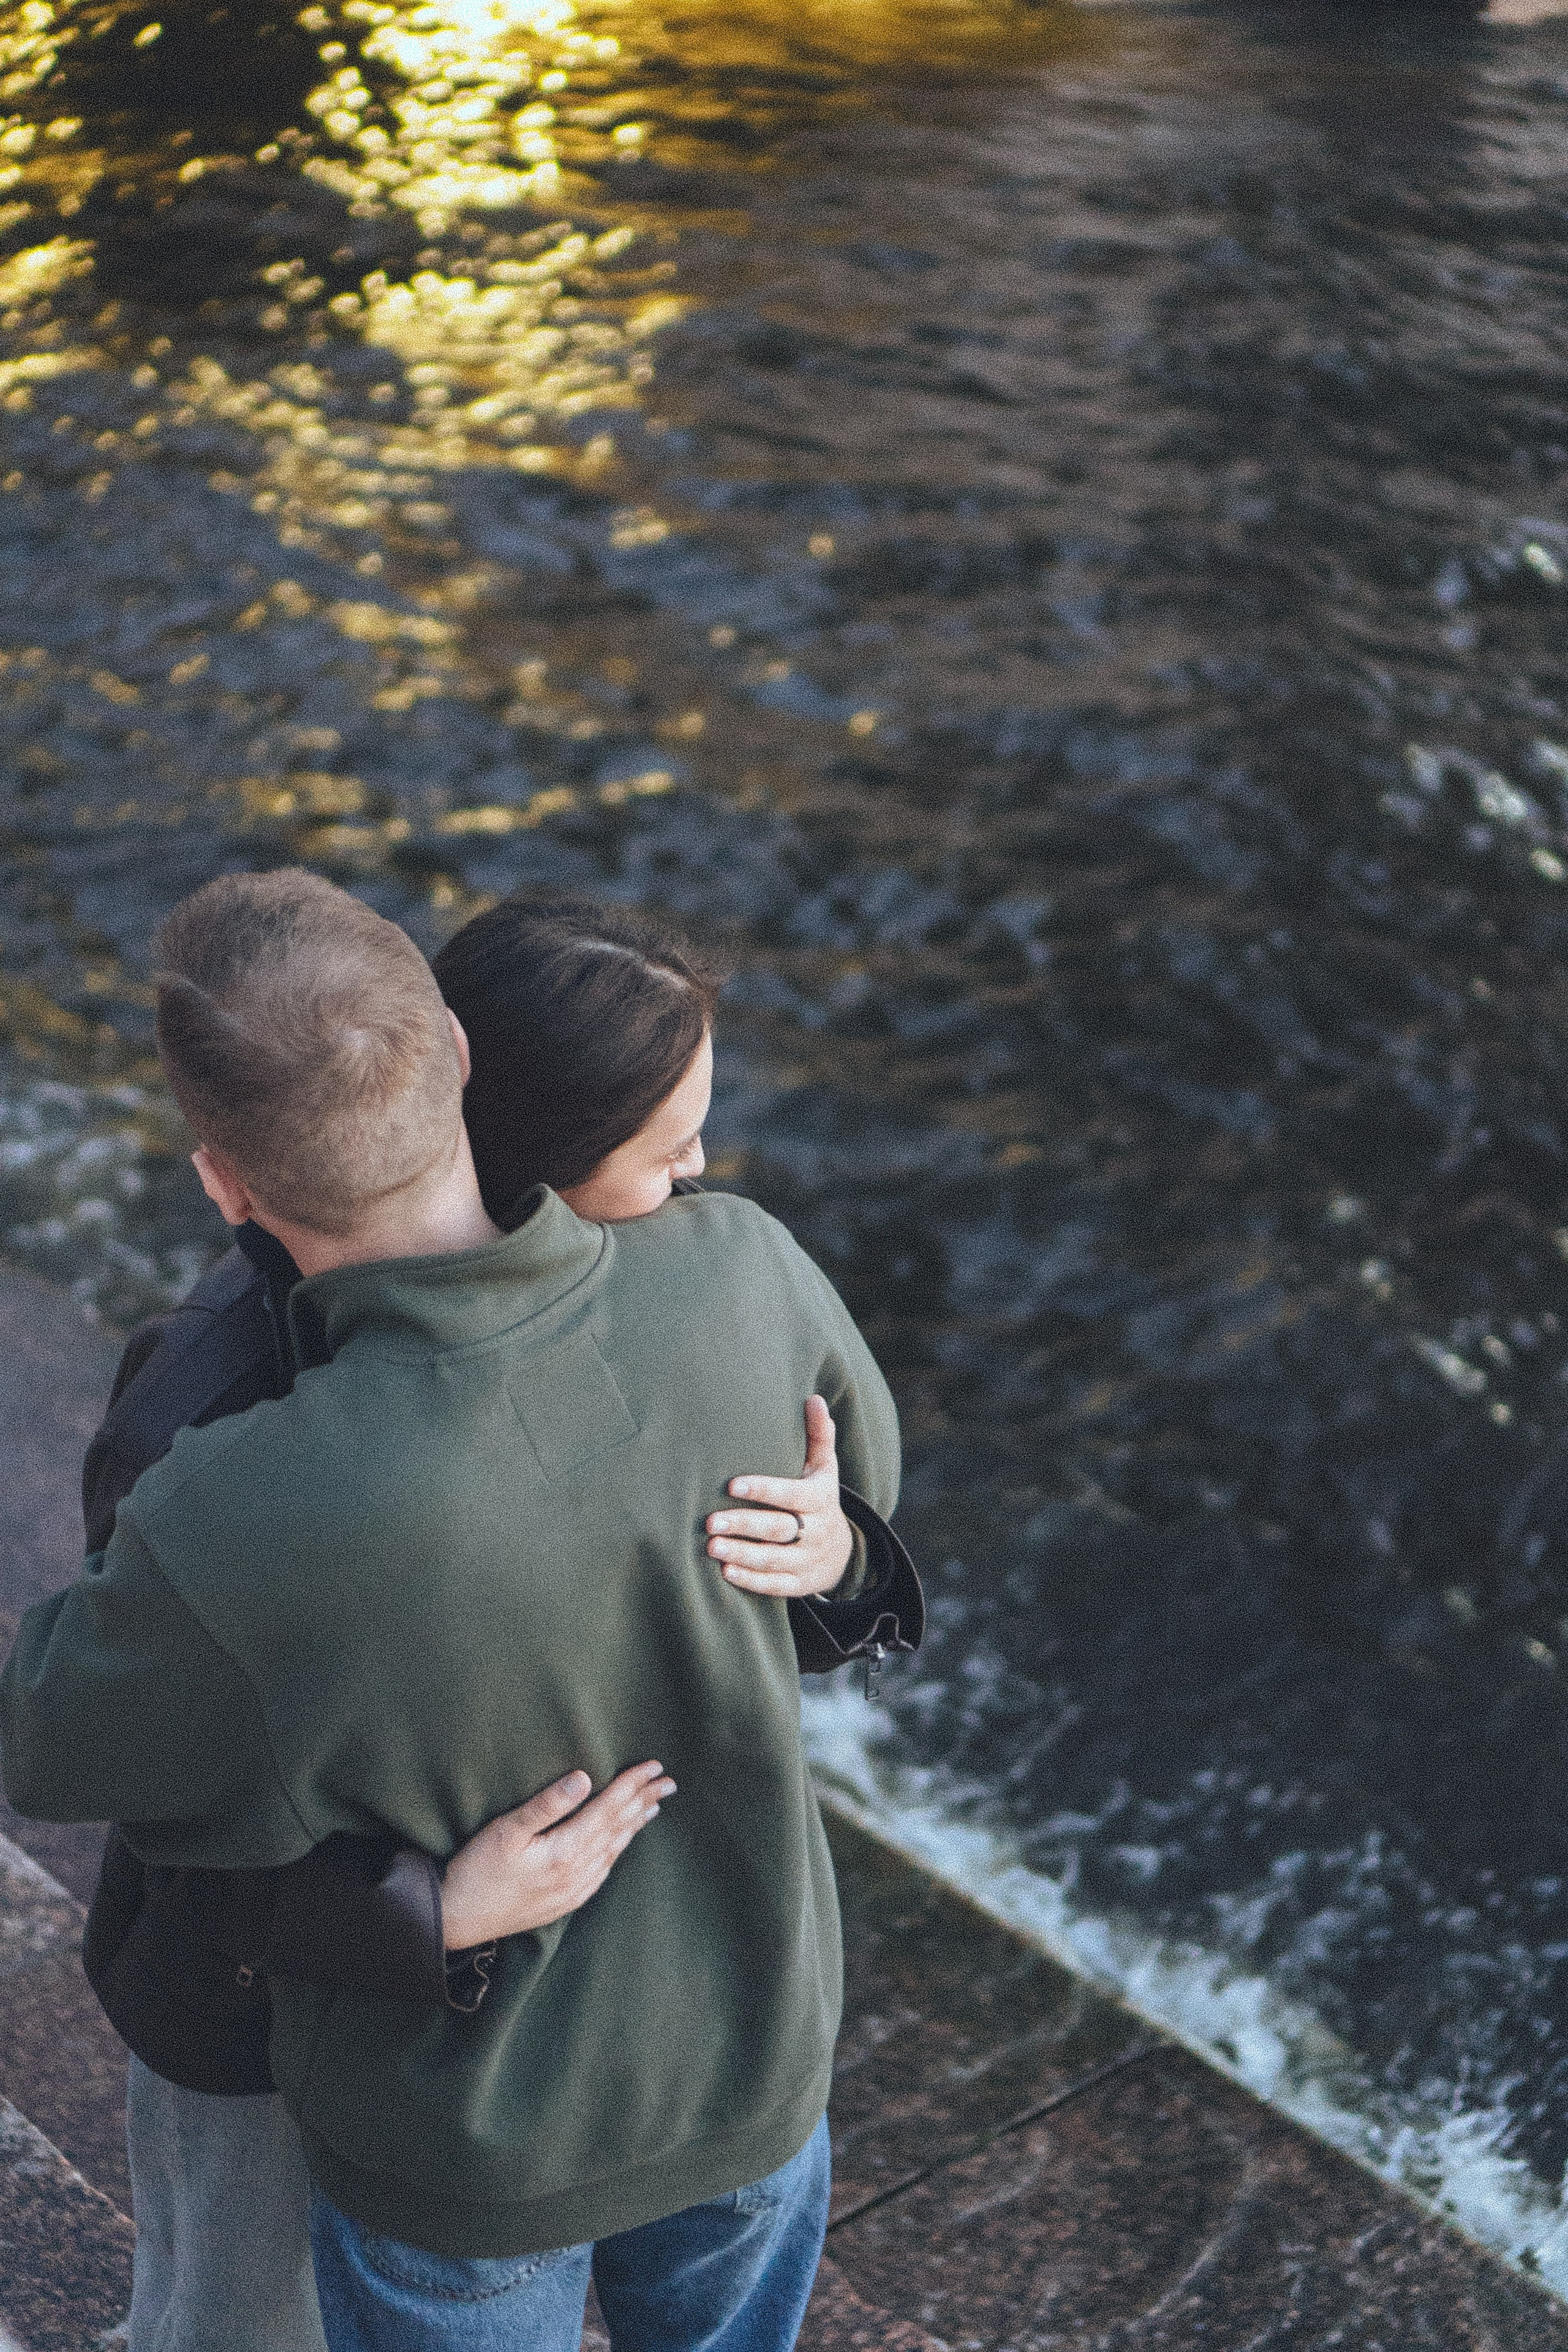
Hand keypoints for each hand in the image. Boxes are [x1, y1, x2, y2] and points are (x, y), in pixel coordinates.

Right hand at [440, 1761, 673, 1949]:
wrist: (456, 1920)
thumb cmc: (477, 1870)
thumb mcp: (507, 1830)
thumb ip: (547, 1804)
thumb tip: (585, 1778)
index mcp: (566, 1851)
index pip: (609, 1809)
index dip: (632, 1784)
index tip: (654, 1766)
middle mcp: (577, 1873)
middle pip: (619, 1829)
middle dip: (644, 1801)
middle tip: (668, 1782)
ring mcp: (573, 1891)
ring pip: (613, 1850)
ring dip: (634, 1826)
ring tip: (653, 1806)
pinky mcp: (563, 1902)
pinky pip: (602, 1871)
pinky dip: (616, 1851)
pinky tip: (620, 1844)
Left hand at [706, 1395, 854, 1598]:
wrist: (842, 1551)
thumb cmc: (819, 1498)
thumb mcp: (824, 1469)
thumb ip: (819, 1436)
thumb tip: (813, 1399)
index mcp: (818, 1499)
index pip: (791, 1495)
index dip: (763, 1490)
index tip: (732, 1484)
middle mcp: (815, 1531)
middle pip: (779, 1529)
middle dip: (745, 1525)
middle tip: (711, 1520)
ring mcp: (807, 1560)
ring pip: (775, 1559)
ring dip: (742, 1554)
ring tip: (711, 1547)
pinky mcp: (800, 1584)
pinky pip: (776, 1585)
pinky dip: (752, 1580)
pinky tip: (726, 1571)